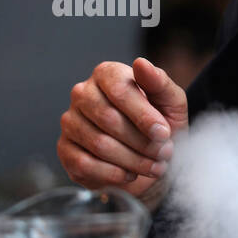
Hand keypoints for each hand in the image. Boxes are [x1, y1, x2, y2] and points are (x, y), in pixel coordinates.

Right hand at [58, 57, 187, 207]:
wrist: (151, 160)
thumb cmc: (161, 127)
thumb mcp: (172, 104)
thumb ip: (160, 83)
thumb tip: (141, 63)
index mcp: (108, 75)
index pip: (120, 91)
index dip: (144, 116)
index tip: (164, 133)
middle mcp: (83, 94)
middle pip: (109, 119)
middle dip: (142, 142)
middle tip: (164, 154)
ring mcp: (70, 121)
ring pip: (99, 144)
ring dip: (133, 160)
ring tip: (154, 166)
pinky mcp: (65, 149)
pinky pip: (85, 164)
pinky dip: (114, 174)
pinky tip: (131, 174)